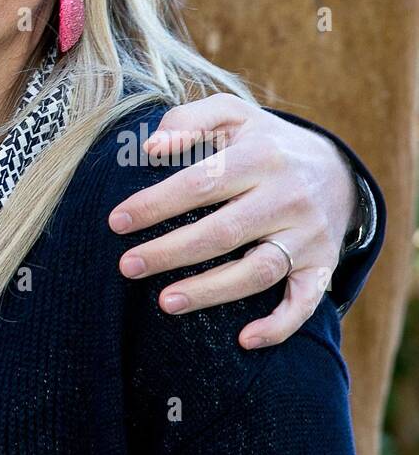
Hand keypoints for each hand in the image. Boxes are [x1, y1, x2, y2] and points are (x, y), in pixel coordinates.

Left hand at [108, 93, 358, 348]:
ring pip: (258, 271)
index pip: (200, 182)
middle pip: (223, 231)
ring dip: (211, 291)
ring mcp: (308, 235)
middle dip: (171, 252)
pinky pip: (304, 302)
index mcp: (261, 155)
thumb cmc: (264, 141)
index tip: (117, 222)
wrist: (337, 170)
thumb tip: (150, 147)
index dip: (155, 204)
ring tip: (165, 302)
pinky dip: (279, 325)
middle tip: (127, 266)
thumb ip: (188, 120)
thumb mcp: (232, 114)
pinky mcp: (322, 266)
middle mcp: (287, 196)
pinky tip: (244, 340)